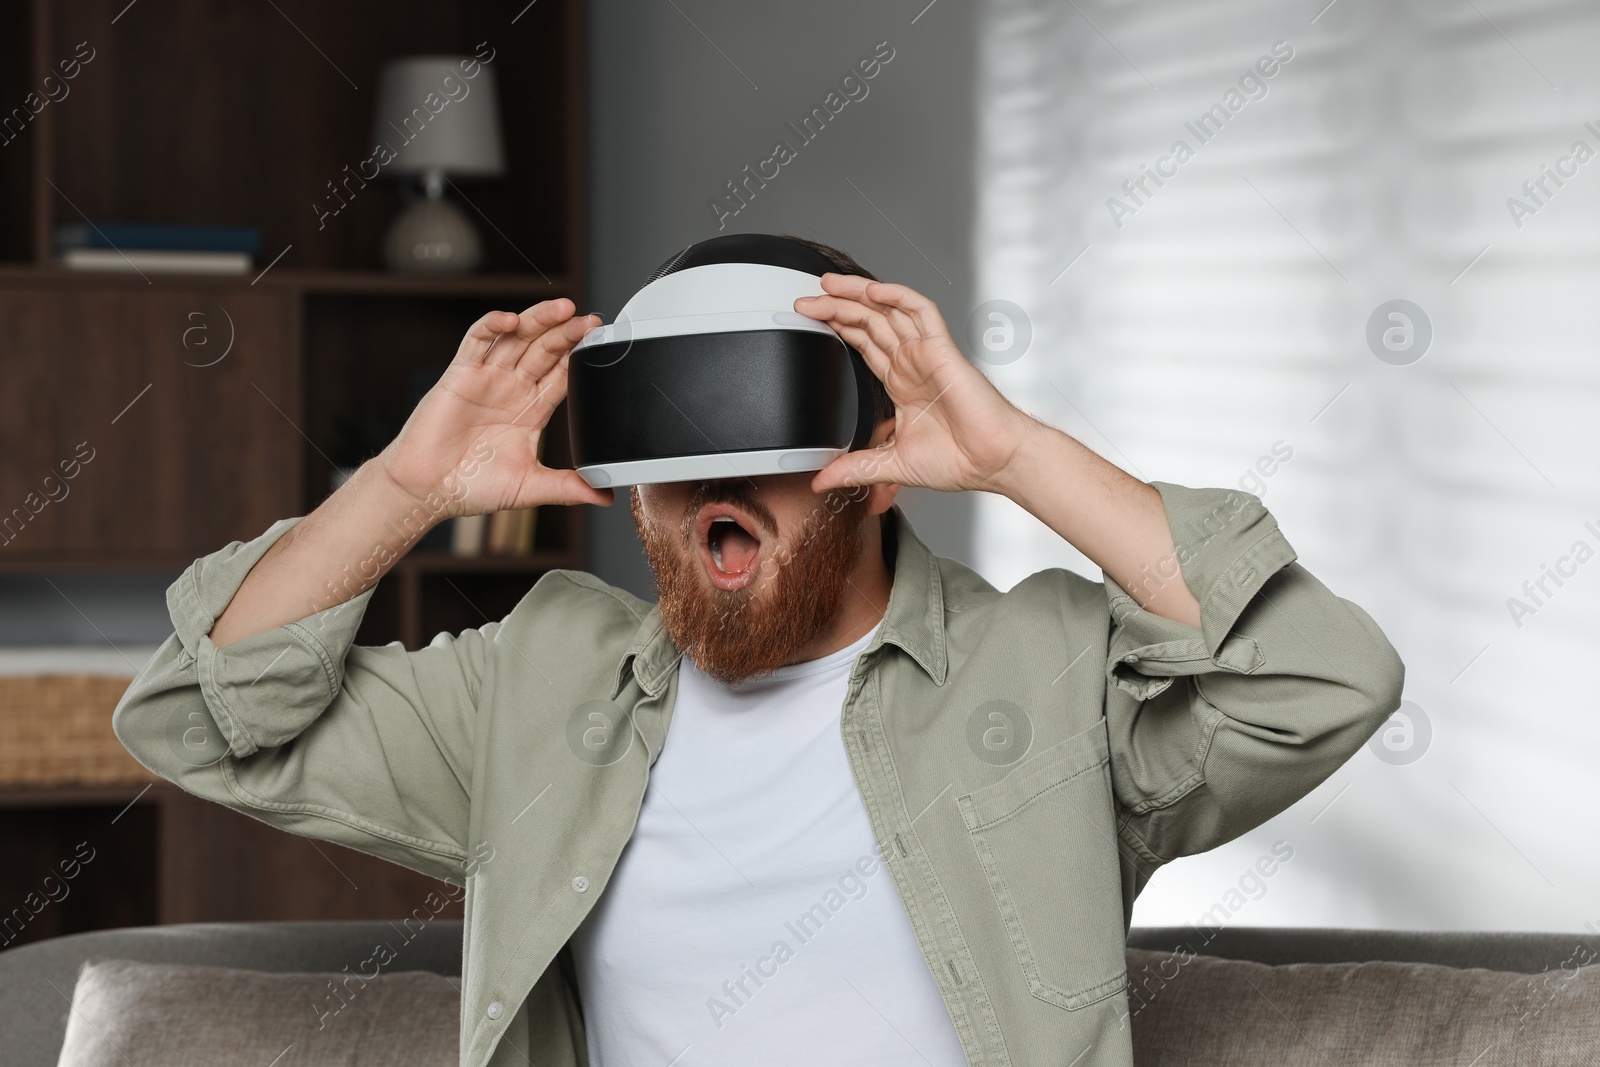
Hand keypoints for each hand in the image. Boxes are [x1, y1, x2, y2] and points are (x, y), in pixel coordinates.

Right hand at [377, 298, 613, 516]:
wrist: (428, 491)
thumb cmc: (472, 487)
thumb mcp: (529, 486)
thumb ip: (567, 487)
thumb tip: (605, 497)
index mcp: (532, 410)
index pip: (563, 374)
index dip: (581, 357)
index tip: (602, 344)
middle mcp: (512, 388)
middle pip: (545, 350)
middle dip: (567, 333)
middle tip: (590, 321)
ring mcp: (487, 378)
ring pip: (517, 338)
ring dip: (539, 320)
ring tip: (564, 309)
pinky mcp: (460, 374)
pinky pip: (476, 341)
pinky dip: (492, 326)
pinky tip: (511, 320)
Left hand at [793, 274, 1034, 493]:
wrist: (992, 461)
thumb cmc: (960, 459)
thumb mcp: (890, 465)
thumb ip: (855, 469)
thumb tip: (822, 481)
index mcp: (901, 383)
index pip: (863, 344)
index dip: (837, 328)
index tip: (809, 321)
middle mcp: (912, 363)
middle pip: (868, 321)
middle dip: (835, 307)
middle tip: (805, 299)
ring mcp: (926, 354)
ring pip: (888, 310)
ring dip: (858, 294)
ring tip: (828, 284)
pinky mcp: (942, 350)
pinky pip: (920, 312)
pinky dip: (898, 297)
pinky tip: (873, 291)